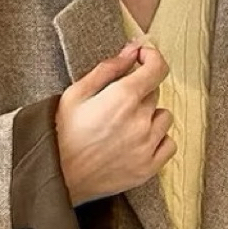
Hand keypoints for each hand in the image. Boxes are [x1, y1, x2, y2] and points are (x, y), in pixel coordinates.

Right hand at [55, 40, 175, 205]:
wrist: (57, 177)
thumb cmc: (62, 135)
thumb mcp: (76, 94)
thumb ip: (108, 69)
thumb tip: (131, 51)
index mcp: (123, 97)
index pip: (157, 67)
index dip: (152, 57)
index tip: (142, 58)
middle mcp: (141, 120)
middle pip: (154, 93)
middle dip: (138, 93)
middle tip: (116, 105)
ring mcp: (147, 146)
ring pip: (164, 118)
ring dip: (150, 117)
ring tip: (127, 126)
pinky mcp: (148, 168)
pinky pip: (169, 145)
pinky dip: (159, 140)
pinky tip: (140, 142)